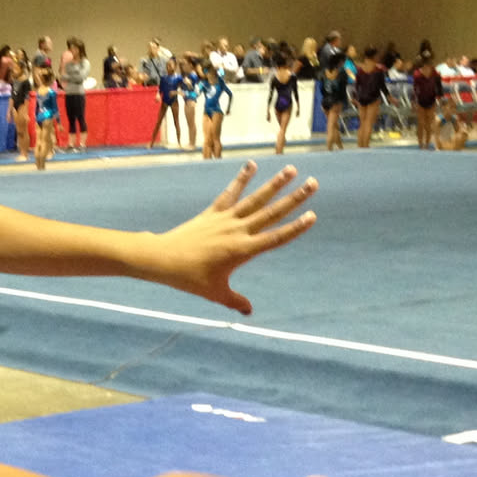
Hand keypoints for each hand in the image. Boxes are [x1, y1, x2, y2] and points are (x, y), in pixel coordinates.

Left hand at [153, 162, 316, 314]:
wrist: (163, 259)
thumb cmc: (190, 279)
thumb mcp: (215, 293)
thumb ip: (235, 301)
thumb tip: (249, 311)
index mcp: (243, 251)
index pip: (276, 238)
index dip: (296, 228)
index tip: (312, 216)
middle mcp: (238, 231)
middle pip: (272, 212)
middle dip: (295, 198)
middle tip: (314, 183)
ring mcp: (225, 220)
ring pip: (255, 198)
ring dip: (274, 183)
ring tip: (291, 169)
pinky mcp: (212, 213)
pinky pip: (230, 193)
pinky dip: (241, 179)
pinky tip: (252, 165)